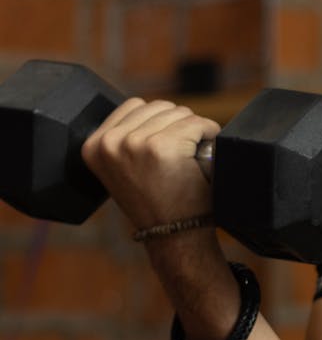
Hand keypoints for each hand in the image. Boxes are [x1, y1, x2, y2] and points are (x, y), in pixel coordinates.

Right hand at [81, 98, 220, 229]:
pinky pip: (197, 123)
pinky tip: (204, 154)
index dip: (159, 122)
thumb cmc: (156, 202)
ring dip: (193, 130)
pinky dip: (209, 134)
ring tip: (190, 157)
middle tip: (182, 154)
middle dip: (177, 125)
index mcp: (93, 146)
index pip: (135, 105)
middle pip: (158, 106)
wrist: (173, 234)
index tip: (167, 143)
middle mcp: (109, 143)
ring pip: (179, 113)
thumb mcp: (123, 168)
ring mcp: (134, 143)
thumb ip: (125, 138)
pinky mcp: (162, 147)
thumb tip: (148, 107)